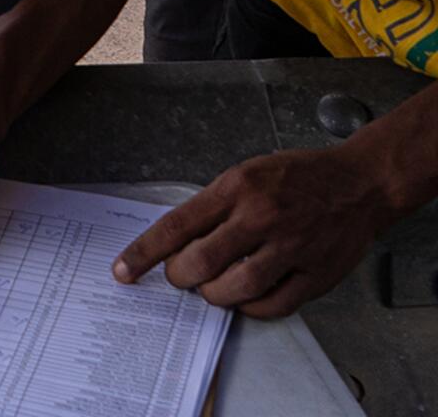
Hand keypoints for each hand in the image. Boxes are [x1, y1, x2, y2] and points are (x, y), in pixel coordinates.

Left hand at [113, 144, 393, 318]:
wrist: (359, 183)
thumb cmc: (297, 176)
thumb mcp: (246, 174)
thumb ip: (215, 205)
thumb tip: (179, 241)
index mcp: (236, 188)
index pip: (177, 225)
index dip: (145, 252)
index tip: (123, 271)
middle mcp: (260, 217)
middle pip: (202, 262)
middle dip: (180, 277)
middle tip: (179, 277)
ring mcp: (290, 248)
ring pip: (236, 289)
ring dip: (214, 295)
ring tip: (211, 288)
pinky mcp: (316, 276)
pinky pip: (273, 306)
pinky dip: (251, 308)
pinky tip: (245, 298)